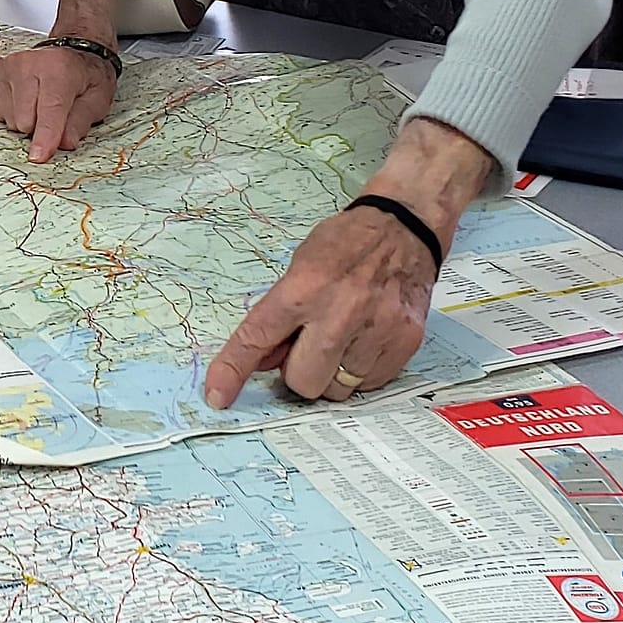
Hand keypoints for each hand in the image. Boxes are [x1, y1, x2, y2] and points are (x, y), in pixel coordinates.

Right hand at [0, 44, 117, 162]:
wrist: (73, 49)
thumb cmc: (85, 77)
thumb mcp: (97, 100)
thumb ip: (80, 122)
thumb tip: (64, 143)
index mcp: (60, 68)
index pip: (50, 108)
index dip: (45, 135)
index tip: (38, 156)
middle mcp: (30, 63)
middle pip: (25, 120)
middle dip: (39, 128)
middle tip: (55, 114)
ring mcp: (10, 66)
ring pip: (11, 119)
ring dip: (26, 120)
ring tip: (41, 103)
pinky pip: (0, 111)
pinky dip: (14, 112)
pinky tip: (27, 98)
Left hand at [204, 118, 491, 408]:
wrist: (403, 227)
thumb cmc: (345, 243)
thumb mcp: (300, 265)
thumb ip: (280, 314)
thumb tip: (260, 361)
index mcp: (304, 287)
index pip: (258, 336)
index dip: (233, 369)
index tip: (217, 394)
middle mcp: (340, 311)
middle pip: (303, 381)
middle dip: (298, 371)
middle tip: (307, 346)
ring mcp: (377, 330)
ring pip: (338, 389)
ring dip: (332, 373)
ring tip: (342, 338)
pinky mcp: (405, 343)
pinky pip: (371, 384)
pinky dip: (361, 371)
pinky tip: (366, 340)